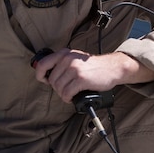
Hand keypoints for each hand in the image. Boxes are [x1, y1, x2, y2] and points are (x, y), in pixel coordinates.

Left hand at [33, 48, 153, 102]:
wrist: (113, 68)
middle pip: (52, 80)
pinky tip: (72, 97)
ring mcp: (74, 69)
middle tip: (66, 89)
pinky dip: (68, 98)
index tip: (45, 81)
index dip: (40, 75)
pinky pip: (67, 93)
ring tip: (70, 94)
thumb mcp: (76, 58)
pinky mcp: (81, 79)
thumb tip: (47, 76)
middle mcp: (68, 59)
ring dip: (63, 94)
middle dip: (57, 88)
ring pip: (58, 88)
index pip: (43, 64)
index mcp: (65, 54)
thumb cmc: (94, 66)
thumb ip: (63, 63)